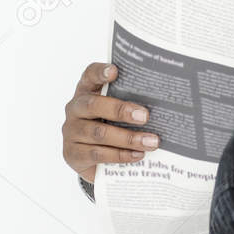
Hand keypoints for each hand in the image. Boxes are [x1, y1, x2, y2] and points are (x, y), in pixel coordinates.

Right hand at [61, 62, 158, 183]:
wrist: (93, 162)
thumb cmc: (110, 129)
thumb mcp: (117, 115)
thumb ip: (130, 105)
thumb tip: (162, 106)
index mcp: (86, 92)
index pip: (89, 76)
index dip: (99, 72)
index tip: (115, 71)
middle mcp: (75, 109)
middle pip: (93, 105)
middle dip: (120, 110)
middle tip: (145, 116)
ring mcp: (71, 132)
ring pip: (99, 133)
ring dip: (128, 138)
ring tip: (151, 142)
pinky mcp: (73, 154)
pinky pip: (98, 154)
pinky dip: (120, 155)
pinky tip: (137, 155)